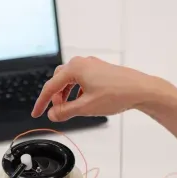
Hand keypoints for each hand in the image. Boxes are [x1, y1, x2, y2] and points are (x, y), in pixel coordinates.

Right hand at [32, 56, 163, 121]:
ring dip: (65, 95)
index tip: (36, 113)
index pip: (50, 87)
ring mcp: (91, 65)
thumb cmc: (116, 95)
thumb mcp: (86, 107)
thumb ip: (65, 111)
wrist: (141, 90)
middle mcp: (81, 62)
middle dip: (54, 97)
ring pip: (69, 80)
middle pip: (58, 81)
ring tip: (68, 109)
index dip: (42, 102)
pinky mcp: (99, 70)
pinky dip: (75, 91)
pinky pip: (80, 79)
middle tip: (55, 112)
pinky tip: (80, 102)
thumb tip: (52, 115)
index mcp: (74, 68)